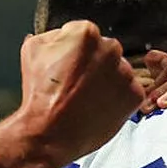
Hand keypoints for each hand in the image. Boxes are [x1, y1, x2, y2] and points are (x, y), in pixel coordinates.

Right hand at [0, 21, 143, 167]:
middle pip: (105, 50)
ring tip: (86, 97)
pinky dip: (116, 98)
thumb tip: (59, 35)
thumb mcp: (32, 52)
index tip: (69, 63)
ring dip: (106, 80)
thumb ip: (51, 36)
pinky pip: (128, 90)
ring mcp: (125, 73)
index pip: (86, 34)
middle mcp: (110, 49)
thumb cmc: (40, 96)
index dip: (74, 50)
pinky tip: (97, 106)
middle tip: (77, 82)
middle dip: (93, 63)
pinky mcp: (134, 95)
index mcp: (86, 34)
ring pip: (118, 71)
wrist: (49, 134)